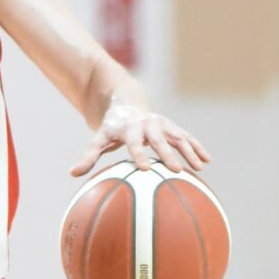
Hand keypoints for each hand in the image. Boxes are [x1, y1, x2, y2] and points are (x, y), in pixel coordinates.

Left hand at [71, 102, 209, 176]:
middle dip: (168, 154)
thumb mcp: (99, 139)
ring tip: (199, 168)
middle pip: (159, 140)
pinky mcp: (173, 127)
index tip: (146, 170)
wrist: (126, 104)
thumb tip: (72, 174)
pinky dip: (196, 147)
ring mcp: (163, 124)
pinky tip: (206, 160)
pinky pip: (187, 137)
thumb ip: (88, 156)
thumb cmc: (112, 128)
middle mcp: (148, 124)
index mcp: (129, 128)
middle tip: (177, 170)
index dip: (139, 155)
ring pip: (178, 136)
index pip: (133, 143)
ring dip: (189, 151)